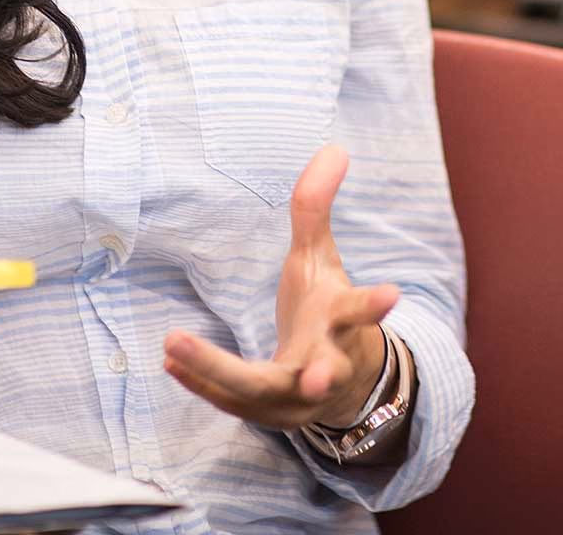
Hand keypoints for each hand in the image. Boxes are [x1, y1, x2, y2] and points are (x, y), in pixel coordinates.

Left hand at [163, 145, 399, 429]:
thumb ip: (317, 208)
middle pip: (324, 371)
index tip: (394, 293)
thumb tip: (335, 147)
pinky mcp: (266, 415)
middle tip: (315, 378)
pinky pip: (229, 401)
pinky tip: (168, 359)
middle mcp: (326, 365)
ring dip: (218, 373)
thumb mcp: (320, 259)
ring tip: (174, 347)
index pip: (361, 311)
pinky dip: (199, 380)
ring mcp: (297, 399)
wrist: (337, 385)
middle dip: (320, 374)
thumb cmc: (325, 311)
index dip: (374, 304)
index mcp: (342, 323)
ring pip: (262, 392)